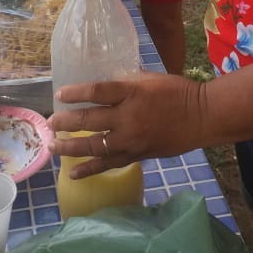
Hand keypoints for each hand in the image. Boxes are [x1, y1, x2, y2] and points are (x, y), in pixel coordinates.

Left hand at [47, 73, 205, 178]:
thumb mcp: (150, 78)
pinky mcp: (136, 155)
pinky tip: (73, 173)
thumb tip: (103, 88)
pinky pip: (108, 164)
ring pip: (93, 146)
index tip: (60, 94)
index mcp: (131, 92)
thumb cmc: (178, 92)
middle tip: (50, 122)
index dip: (76, 93)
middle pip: (89, 120)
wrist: (201, 116)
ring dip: (69, 147)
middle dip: (65, 122)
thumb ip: (125, 83)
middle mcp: (128, 116)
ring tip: (52, 146)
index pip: (96, 91)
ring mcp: (131, 139)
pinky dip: (89, 169)